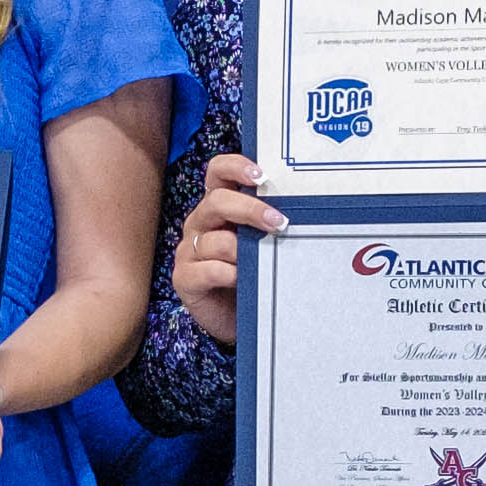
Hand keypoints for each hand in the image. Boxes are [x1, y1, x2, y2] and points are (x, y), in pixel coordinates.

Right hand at [171, 152, 273, 349]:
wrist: (236, 318)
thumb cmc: (252, 274)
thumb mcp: (262, 242)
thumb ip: (270, 223)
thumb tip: (300, 209)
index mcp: (218, 206)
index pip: (218, 172)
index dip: (236, 167)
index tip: (261, 177)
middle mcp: (200, 223)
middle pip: (217, 201)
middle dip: (250, 210)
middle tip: (278, 223)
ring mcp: (189, 251)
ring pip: (215, 240)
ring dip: (243, 250)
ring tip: (265, 261)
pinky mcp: (184, 278)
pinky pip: (208, 270)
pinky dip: (230, 275)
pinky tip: (243, 280)